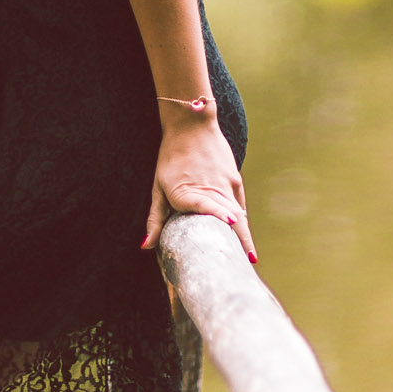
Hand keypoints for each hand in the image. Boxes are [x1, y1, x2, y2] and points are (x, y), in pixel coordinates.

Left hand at [143, 116, 254, 261]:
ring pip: (239, 213)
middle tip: (245, 267)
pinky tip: (242, 231)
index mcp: (192, 193)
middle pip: (232, 221)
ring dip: (243, 234)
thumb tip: (146, 246)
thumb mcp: (158, 187)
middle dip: (240, 244)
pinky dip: (241, 218)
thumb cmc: (171, 157)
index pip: (212, 213)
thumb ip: (155, 218)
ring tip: (246, 257)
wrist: (192, 124)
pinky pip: (239, 203)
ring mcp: (227, 182)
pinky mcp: (234, 177)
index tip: (240, 244)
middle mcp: (214, 189)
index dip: (226, 227)